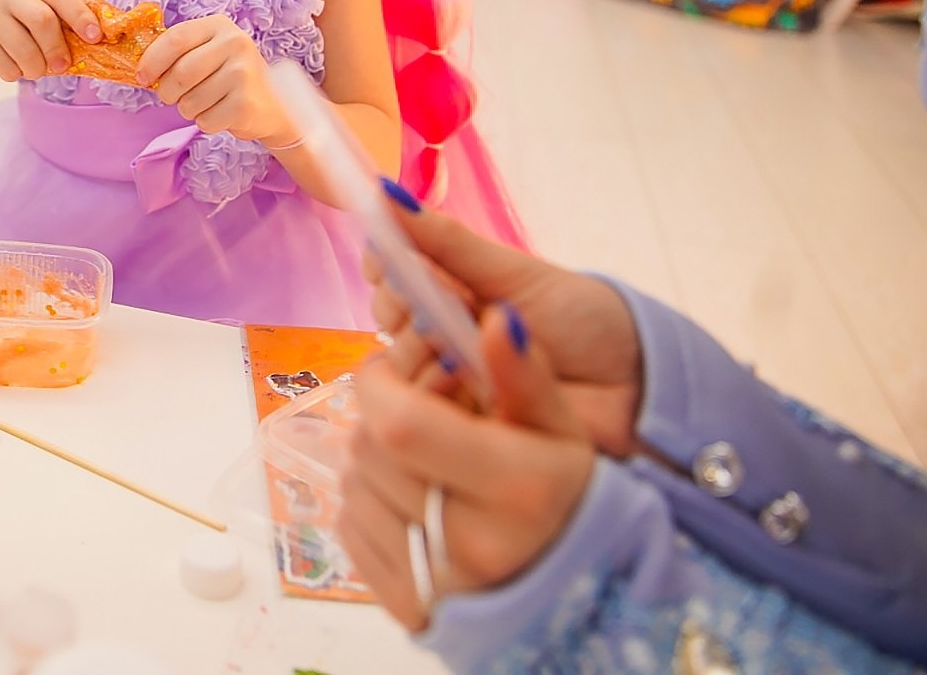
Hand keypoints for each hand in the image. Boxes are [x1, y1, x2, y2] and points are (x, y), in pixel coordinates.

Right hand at [0, 0, 101, 82]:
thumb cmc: (8, 23)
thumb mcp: (30, 7)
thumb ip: (58, 14)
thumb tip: (95, 35)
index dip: (80, 16)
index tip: (94, 37)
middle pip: (43, 21)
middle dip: (57, 49)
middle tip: (62, 65)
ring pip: (26, 50)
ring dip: (37, 68)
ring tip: (34, 68)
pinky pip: (8, 67)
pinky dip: (16, 74)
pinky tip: (10, 65)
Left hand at [136, 14, 293, 142]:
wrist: (273, 105)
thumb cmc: (229, 77)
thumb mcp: (208, 53)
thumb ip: (179, 53)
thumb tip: (140, 68)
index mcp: (219, 26)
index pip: (174, 39)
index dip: (151, 61)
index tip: (143, 77)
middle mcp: (235, 44)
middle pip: (179, 73)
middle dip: (167, 92)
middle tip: (172, 97)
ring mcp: (243, 73)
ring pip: (189, 101)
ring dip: (188, 109)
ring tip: (207, 103)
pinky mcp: (246, 104)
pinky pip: (205, 120)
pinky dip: (205, 123)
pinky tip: (221, 114)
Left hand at [340, 304, 595, 631]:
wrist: (574, 593)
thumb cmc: (564, 496)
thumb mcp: (561, 429)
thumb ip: (524, 373)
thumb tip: (495, 318)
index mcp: (517, 488)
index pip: (400, 424)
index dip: (380, 384)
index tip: (391, 370)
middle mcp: (473, 542)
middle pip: (371, 451)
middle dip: (380, 418)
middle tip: (412, 414)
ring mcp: (436, 583)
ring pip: (354, 486)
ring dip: (372, 460)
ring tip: (418, 462)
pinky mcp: (405, 607)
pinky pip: (352, 529)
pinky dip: (367, 503)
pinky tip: (408, 503)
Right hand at [364, 205, 642, 456]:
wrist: (638, 387)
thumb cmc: (585, 322)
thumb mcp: (514, 273)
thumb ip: (448, 241)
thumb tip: (386, 189)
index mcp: (451, 292)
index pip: (388, 273)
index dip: (385, 266)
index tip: (395, 263)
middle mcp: (440, 336)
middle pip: (388, 317)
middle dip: (410, 306)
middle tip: (453, 308)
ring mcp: (447, 384)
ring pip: (398, 364)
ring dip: (426, 351)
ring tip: (466, 352)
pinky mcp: (459, 429)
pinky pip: (421, 411)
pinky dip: (435, 394)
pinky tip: (462, 386)